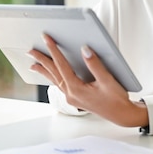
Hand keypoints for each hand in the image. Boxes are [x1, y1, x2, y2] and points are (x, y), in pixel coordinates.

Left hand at [28, 34, 147, 127]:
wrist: (122, 114)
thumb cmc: (116, 100)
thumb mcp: (107, 80)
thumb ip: (94, 64)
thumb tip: (84, 50)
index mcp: (76, 89)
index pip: (61, 65)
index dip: (54, 50)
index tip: (47, 39)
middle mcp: (71, 94)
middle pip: (53, 73)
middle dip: (42, 60)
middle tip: (31, 50)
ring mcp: (72, 97)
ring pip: (54, 80)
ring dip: (44, 70)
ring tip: (33, 64)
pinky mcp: (76, 98)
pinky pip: (60, 85)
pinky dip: (53, 77)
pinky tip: (52, 75)